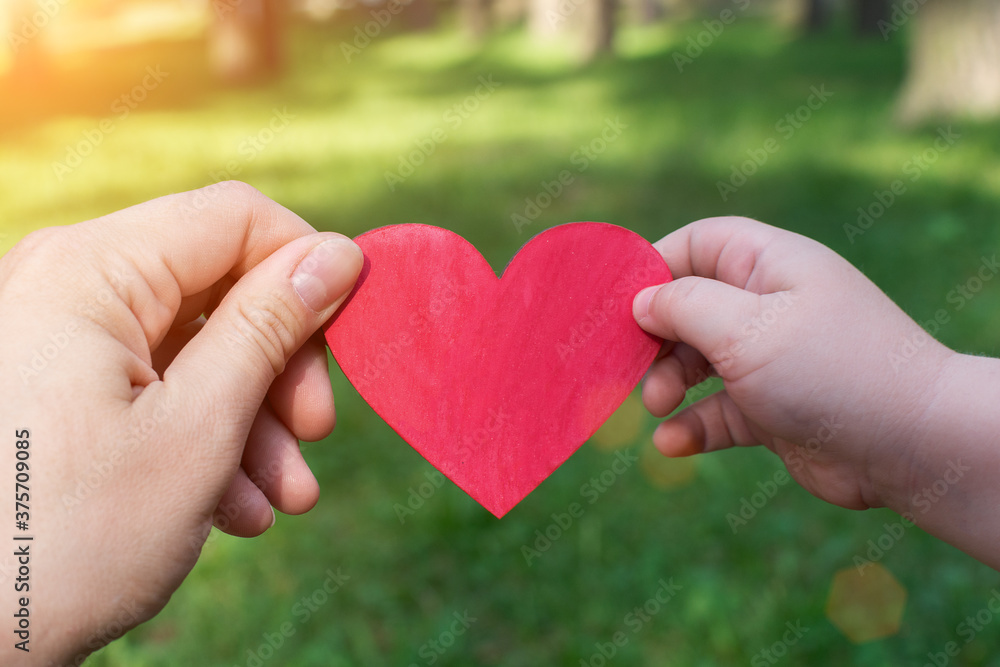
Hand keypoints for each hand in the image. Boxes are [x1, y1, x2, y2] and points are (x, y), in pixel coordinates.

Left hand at [0, 182, 361, 663]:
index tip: (347, 341)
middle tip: (316, 433)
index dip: (307, 268)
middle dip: (281, 366)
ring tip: (281, 499)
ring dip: (251, 419)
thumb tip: (336, 255)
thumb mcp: (198, 428)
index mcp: (91, 270)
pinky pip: (149, 385)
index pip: (237, 218)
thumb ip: (270, 327)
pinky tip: (230, 507)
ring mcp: (53, 337)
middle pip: (219, 288)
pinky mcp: (51, 385)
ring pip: (192, 347)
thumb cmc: (66, 540)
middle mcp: (64, 284)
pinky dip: (200, 436)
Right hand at [633, 216, 999, 568]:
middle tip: (636, 369)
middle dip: (656, 339)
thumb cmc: (831, 369)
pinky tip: (673, 445)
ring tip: (659, 407)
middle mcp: (769, 307)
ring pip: (697, 363)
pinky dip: (693, 427)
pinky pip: (718, 413)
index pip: (698, 244)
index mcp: (770, 265)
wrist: (914, 446)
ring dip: (668, 384)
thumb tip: (641, 301)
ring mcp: (771, 360)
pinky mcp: (773, 411)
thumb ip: (683, 306)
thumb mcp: (745, 327)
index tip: (617, 304)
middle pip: (688, 308)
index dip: (654, 267)